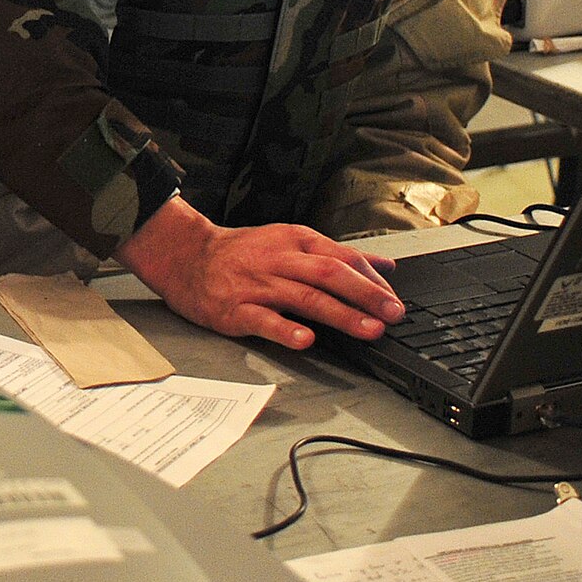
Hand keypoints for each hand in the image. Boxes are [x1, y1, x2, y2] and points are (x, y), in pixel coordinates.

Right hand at [113, 197, 401, 350]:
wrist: (187, 257)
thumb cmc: (242, 253)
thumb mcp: (290, 242)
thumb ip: (336, 255)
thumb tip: (384, 266)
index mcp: (294, 241)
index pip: (342, 257)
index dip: (372, 280)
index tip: (394, 301)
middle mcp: (278, 260)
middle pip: (328, 274)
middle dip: (365, 294)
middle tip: (393, 315)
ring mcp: (256, 285)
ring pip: (304, 297)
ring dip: (340, 314)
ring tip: (368, 330)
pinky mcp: (235, 309)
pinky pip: (264, 320)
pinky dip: (287, 330)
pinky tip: (307, 340)